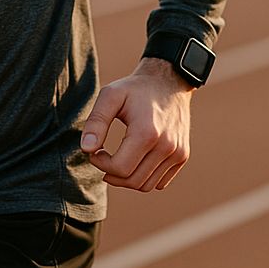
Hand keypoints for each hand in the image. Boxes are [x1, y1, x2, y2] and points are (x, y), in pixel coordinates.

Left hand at [80, 58, 193, 190]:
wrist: (169, 81)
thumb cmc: (135, 89)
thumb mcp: (110, 96)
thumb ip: (96, 122)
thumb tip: (86, 149)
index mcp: (147, 132)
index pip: (120, 168)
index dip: (101, 163)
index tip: (95, 151)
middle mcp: (166, 146)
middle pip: (132, 180)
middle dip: (111, 174)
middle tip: (103, 157)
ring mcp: (177, 153)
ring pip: (145, 185)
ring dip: (126, 179)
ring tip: (118, 160)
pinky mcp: (182, 156)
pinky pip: (159, 183)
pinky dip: (143, 178)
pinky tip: (134, 161)